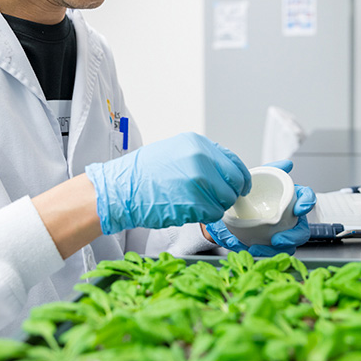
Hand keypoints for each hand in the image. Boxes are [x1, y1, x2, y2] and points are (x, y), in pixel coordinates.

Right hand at [86, 132, 251, 233]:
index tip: (240, 186)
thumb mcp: (173, 150)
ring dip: (215, 206)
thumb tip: (221, 170)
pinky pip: (212, 214)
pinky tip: (188, 210)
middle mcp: (201, 160)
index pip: (234, 162)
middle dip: (229, 194)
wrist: (120, 189)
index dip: (239, 177)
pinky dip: (205, 216)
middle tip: (218, 199)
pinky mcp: (194, 203)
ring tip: (195, 204)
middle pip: (234, 183)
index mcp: (197, 144)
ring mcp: (199, 182)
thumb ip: (200, 157)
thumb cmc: (141, 173)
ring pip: (225, 201)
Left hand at [204, 160, 316, 256]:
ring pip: (287, 246)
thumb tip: (287, 164)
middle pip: (301, 231)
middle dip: (293, 237)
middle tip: (278, 239)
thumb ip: (272, 169)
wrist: (226, 208)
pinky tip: (245, 249)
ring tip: (258, 248)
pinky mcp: (266, 245)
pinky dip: (256, 252)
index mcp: (290, 200)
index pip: (306, 199)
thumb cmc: (248, 194)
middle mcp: (288, 219)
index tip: (299, 208)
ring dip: (274, 250)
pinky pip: (267, 252)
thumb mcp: (257, 178)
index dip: (307, 203)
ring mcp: (279, 233)